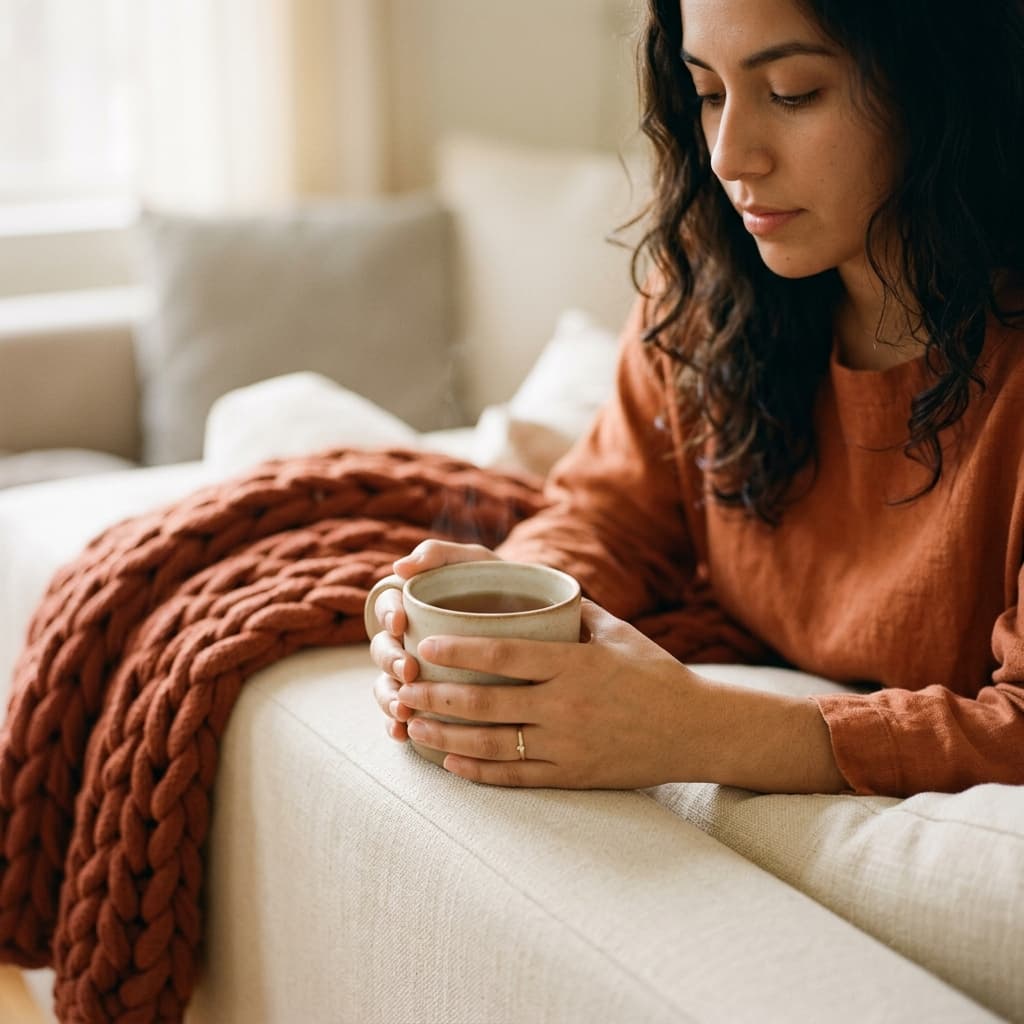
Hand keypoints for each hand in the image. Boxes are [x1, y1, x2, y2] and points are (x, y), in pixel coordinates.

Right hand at [370, 539, 501, 741]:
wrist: (543, 623)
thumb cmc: (502, 586)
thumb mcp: (476, 563)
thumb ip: (441, 554)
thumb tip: (400, 567)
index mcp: (414, 606)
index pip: (388, 607)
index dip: (387, 615)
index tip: (401, 624)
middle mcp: (410, 640)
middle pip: (383, 651)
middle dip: (391, 662)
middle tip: (409, 671)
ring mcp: (418, 673)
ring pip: (388, 685)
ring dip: (389, 697)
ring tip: (403, 710)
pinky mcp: (429, 701)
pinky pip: (402, 716)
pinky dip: (395, 724)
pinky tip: (402, 733)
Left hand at [390, 599, 706, 787]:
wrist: (697, 729)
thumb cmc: (655, 672)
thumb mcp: (617, 632)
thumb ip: (571, 613)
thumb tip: (529, 588)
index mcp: (575, 663)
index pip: (503, 653)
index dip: (457, 649)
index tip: (424, 644)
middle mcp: (567, 705)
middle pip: (485, 701)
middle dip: (435, 694)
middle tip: (402, 687)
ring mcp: (568, 744)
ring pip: (491, 742)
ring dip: (444, 733)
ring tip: (412, 723)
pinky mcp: (573, 775)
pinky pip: (515, 776)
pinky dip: (478, 770)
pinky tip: (450, 761)